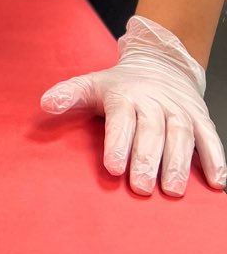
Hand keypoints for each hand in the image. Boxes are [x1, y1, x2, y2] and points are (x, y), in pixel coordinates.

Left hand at [41, 16, 226, 195]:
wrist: (160, 63)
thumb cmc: (119, 84)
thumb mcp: (90, 84)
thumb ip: (67, 94)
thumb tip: (44, 103)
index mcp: (124, 94)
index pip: (121, 118)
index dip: (117, 142)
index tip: (112, 168)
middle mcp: (154, 101)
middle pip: (152, 130)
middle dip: (146, 158)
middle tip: (139, 187)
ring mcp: (179, 110)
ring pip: (182, 135)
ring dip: (178, 163)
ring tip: (171, 190)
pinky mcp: (201, 118)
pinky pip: (211, 138)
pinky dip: (216, 159)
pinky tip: (217, 183)